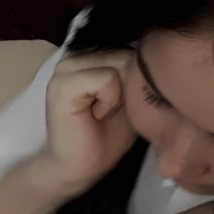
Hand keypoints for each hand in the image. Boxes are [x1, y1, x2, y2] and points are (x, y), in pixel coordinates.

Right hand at [38, 50, 138, 187]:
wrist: (80, 167)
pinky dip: (110, 100)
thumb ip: (137, 69)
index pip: (131, 46)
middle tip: (108, 111)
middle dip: (128, 86)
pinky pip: (107, 78)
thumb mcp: (132, 95)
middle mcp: (74, 55)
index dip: (135, 78)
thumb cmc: (106, 136)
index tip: (117, 104)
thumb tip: (151, 49)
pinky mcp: (62, 84)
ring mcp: (65, 68)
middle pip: (127, 53)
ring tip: (101, 113)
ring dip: (118, 94)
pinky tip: (95, 115)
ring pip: (120, 63)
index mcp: (90, 55)